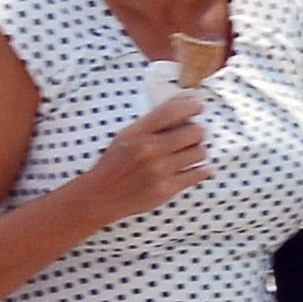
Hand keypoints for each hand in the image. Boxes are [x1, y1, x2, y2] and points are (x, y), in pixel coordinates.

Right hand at [70, 93, 209, 225]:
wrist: (101, 196)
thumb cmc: (115, 164)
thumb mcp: (126, 136)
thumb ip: (151, 123)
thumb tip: (182, 106)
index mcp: (138, 133)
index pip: (171, 111)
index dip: (191, 105)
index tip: (199, 106)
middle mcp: (150, 150)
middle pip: (193, 132)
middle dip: (198, 132)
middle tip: (194, 135)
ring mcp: (159, 171)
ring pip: (199, 152)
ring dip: (199, 151)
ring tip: (191, 153)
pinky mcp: (167, 189)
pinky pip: (198, 174)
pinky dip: (201, 170)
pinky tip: (195, 169)